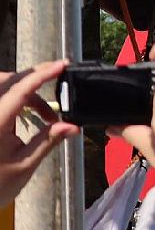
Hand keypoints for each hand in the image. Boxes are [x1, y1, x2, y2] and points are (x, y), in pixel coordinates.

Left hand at [0, 61, 76, 207]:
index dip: (43, 74)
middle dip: (32, 78)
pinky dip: (13, 101)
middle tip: (56, 85)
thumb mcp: (26, 164)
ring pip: (1, 88)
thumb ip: (48, 139)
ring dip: (23, 91)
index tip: (63, 64)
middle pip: (6, 81)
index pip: (21, 90)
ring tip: (44, 112)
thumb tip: (73, 125)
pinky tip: (25, 117)